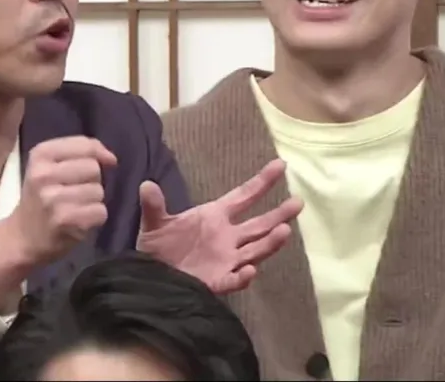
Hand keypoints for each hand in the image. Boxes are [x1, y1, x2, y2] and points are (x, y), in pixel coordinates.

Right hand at [10, 136, 116, 264]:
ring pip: (98, 191)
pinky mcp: (65, 220)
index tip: (99, 164)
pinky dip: (95, 218)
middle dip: (91, 180)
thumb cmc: (40, 196)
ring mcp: (53, 198)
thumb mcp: (49, 165)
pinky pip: (100, 211)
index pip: (84, 145)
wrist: (23, 236)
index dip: (98, 153)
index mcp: (40, 155)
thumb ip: (81, 152)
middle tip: (74, 191)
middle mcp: (43, 174)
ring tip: (75, 206)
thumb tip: (112, 159)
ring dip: (93, 200)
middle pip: (93, 168)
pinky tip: (79, 220)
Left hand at [136, 159, 302, 293]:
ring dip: (270, 242)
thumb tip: (146, 185)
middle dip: (279, 214)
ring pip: (255, 250)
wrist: (150, 276)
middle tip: (298, 202)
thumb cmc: (158, 247)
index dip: (261, 182)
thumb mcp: (154, 223)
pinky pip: (234, 279)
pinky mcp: (218, 281)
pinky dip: (242, 276)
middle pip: (259, 224)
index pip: (243, 196)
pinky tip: (249, 270)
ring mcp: (226, 259)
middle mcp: (227, 237)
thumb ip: (154, 205)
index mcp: (215, 216)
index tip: (280, 164)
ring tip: (285, 231)